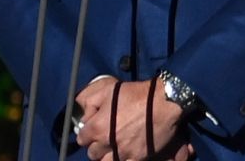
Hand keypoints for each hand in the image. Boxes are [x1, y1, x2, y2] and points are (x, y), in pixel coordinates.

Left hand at [75, 78, 191, 160]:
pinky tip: (125, 153)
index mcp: (98, 126)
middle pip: (93, 154)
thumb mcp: (108, 90)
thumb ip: (91, 103)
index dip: (86, 134)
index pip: (82, 138)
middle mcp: (107, 142)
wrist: (162, 102)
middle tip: (103, 140)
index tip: (91, 132)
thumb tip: (86, 117)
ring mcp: (123, 151)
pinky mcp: (137, 157)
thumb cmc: (136, 94)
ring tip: (113, 149)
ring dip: (107, 157)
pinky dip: (123, 160)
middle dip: (96, 147)